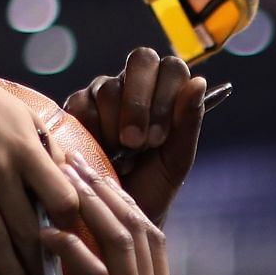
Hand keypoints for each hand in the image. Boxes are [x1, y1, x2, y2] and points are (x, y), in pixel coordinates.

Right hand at [0, 58, 77, 274]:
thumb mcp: (25, 117)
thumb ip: (48, 151)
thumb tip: (73, 184)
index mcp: (26, 150)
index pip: (60, 197)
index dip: (72, 223)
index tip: (77, 241)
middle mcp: (0, 168)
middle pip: (28, 227)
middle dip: (44, 262)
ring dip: (11, 271)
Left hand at [39, 159, 233, 274]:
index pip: (153, 246)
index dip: (128, 208)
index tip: (102, 181)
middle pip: (140, 230)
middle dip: (108, 190)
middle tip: (77, 157)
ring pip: (122, 244)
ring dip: (90, 204)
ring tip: (61, 174)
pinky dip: (74, 251)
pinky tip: (48, 232)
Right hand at [63, 49, 207, 225]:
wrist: (117, 214)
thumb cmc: (152, 185)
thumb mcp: (176, 159)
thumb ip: (189, 122)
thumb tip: (198, 82)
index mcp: (166, 92)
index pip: (171, 67)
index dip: (165, 97)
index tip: (158, 138)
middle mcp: (136, 85)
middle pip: (141, 60)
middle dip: (138, 104)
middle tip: (135, 143)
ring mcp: (104, 92)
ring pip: (109, 86)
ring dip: (115, 125)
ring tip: (118, 155)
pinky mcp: (77, 107)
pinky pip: (82, 103)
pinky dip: (92, 130)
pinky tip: (98, 151)